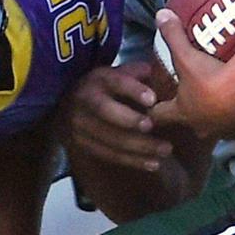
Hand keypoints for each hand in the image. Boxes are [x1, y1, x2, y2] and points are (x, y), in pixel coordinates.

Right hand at [57, 63, 173, 170]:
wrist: (69, 107)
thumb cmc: (106, 89)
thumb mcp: (118, 74)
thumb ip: (137, 73)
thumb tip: (152, 71)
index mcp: (98, 79)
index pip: (114, 82)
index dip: (133, 90)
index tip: (152, 98)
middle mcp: (84, 100)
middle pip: (105, 111)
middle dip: (129, 119)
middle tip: (151, 125)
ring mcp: (81, 125)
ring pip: (109, 137)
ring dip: (138, 146)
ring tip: (165, 150)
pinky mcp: (84, 145)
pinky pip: (109, 155)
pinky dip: (132, 161)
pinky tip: (154, 163)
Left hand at [148, 9, 234, 138]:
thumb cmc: (210, 77)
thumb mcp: (186, 54)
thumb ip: (171, 35)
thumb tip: (159, 14)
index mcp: (184, 111)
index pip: (160, 116)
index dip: (154, 111)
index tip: (152, 106)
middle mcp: (206, 126)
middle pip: (195, 126)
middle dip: (195, 116)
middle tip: (199, 102)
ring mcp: (232, 131)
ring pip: (229, 129)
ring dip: (231, 120)